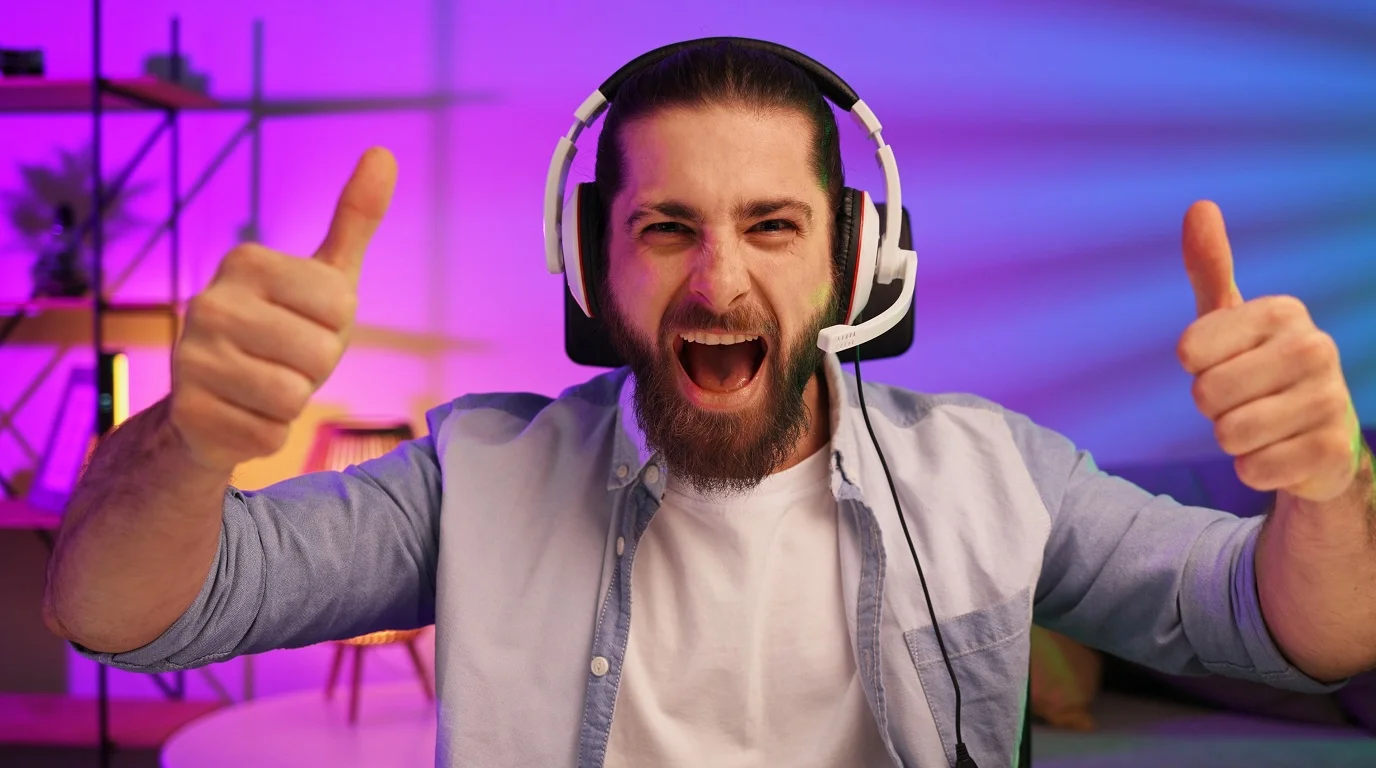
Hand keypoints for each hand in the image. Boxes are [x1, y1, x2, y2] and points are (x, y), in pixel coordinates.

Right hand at [168, 148, 397, 471]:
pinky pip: (269, 435)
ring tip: (263, 386)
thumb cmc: (283, 331)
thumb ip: (355, 219)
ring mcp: (191, 358)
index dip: (335, 328)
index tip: (305, 323)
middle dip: (315, 369)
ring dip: (292, 403)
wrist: (214, 401)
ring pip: (293, 397)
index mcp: (247, 262)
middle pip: (320, 355)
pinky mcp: (188, 412)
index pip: (341, 307)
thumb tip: (384, 152)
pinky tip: (241, 414)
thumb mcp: (326, 278)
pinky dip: (267, 433)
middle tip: (283, 360)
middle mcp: (209, 302)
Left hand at [1177, 200, 1362, 502]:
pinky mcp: (1334, 448)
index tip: (1225, 362)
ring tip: (1260, 425)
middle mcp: (1315, 347)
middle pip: (1207, 395)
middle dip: (1212, 408)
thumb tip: (1199, 205)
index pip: (1189, 351)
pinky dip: (1253, 469)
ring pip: (1229, 434)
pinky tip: (1279, 453)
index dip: (1196, 368)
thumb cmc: (1258, 369)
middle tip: (1243, 399)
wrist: (1317, 436)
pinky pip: (1253, 469)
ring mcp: (1331, 398)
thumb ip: (1210, 267)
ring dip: (1231, 439)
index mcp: (1283, 312)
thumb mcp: (1230, 319)